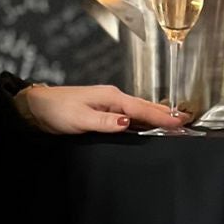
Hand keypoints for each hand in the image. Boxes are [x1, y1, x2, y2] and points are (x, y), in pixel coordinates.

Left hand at [17, 82, 187, 133]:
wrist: (37, 108)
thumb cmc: (56, 110)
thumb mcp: (80, 118)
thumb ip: (105, 121)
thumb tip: (128, 122)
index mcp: (111, 97)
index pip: (142, 109)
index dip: (163, 117)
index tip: (181, 122)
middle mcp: (113, 98)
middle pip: (145, 108)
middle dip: (165, 114)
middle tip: (186, 122)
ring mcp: (109, 104)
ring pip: (138, 111)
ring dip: (155, 117)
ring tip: (174, 123)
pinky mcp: (103, 111)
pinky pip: (129, 115)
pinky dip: (142, 119)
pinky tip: (147, 126)